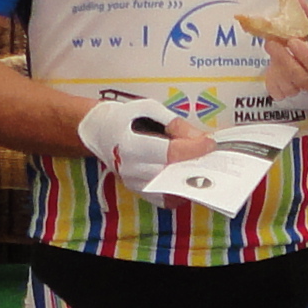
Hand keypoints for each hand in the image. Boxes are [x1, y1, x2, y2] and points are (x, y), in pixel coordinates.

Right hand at [79, 98, 214, 190]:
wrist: (98, 132)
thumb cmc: (123, 117)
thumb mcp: (148, 109)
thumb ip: (175, 124)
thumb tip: (200, 138)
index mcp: (131, 145)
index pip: (171, 153)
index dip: (195, 149)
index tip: (210, 143)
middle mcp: (130, 168)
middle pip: (173, 173)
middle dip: (196, 164)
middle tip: (209, 155)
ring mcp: (133, 183)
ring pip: (171, 189)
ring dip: (189, 179)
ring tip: (200, 166)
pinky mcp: (137, 190)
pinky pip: (164, 199)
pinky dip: (179, 191)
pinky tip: (186, 177)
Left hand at [248, 0, 307, 113]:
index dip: (307, 56)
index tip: (294, 41)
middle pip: (302, 80)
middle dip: (284, 60)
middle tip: (272, 42)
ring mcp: (307, 98)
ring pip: (288, 88)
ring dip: (277, 67)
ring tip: (273, 48)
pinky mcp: (292, 102)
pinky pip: (278, 93)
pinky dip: (272, 77)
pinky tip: (274, 63)